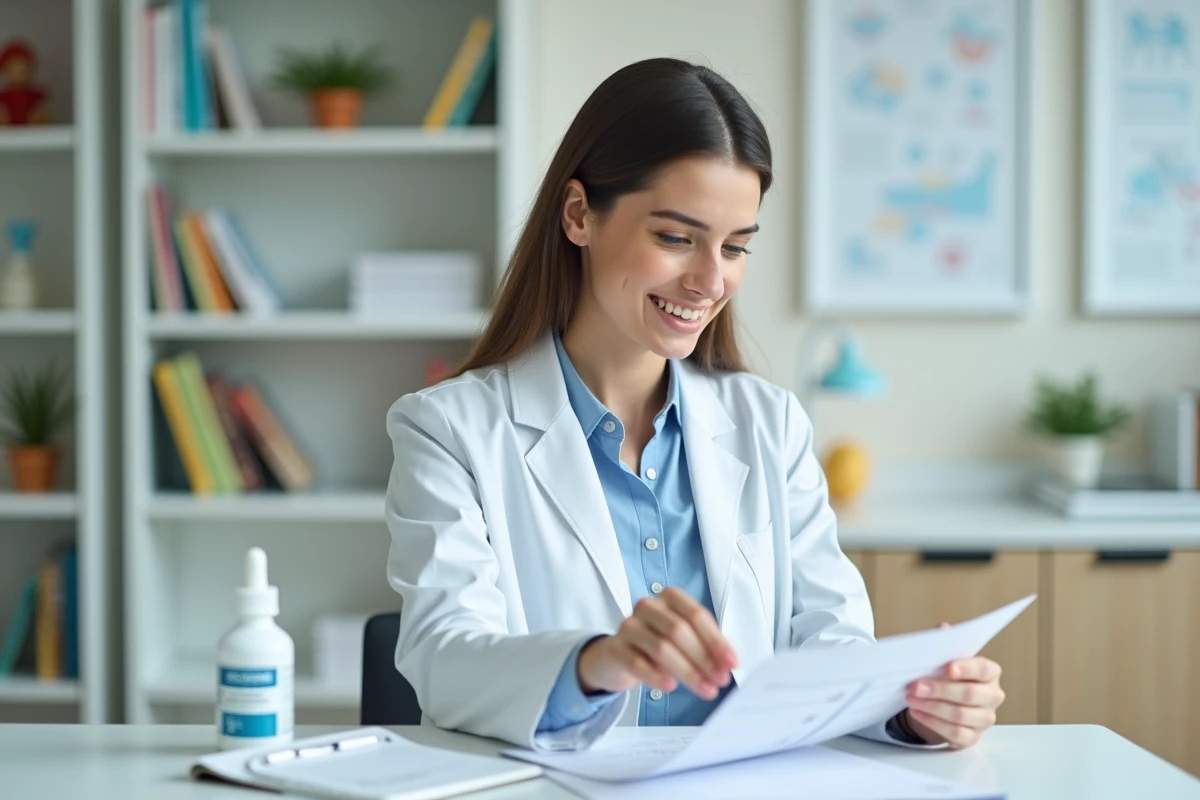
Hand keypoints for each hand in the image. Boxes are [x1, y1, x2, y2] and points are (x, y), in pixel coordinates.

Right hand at [577, 587, 737, 698]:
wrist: (618, 656)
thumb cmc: (658, 644)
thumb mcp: (684, 639)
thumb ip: (705, 646)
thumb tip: (727, 666)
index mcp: (670, 598)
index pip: (696, 616)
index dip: (716, 641)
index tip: (732, 664)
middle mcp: (648, 606)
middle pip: (679, 631)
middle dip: (704, 658)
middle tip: (720, 681)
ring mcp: (629, 625)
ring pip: (661, 648)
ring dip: (687, 672)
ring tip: (705, 689)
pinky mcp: (616, 647)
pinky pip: (637, 662)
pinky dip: (656, 675)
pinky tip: (670, 686)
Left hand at [903, 656, 1004, 747]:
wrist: (946, 702)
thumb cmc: (948, 679)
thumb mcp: (947, 667)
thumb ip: (941, 665)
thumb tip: (923, 667)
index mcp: (990, 674)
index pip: (983, 669)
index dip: (966, 669)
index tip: (948, 668)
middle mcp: (992, 696)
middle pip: (970, 694)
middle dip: (940, 690)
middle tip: (917, 687)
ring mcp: (985, 718)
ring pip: (961, 715)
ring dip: (932, 707)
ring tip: (912, 699)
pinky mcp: (974, 736)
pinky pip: (955, 733)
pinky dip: (933, 722)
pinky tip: (917, 713)